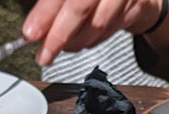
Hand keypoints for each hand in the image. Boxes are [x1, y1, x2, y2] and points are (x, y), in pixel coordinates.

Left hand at [23, 0, 168, 66]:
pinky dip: (95, 39)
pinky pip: (112, 30)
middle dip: (59, 37)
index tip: (30, 34)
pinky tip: (84, 39)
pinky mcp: (138, 6)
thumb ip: (53, 4)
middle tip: (45, 55)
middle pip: (79, 10)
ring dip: (76, 42)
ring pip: (98, 25)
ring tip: (62, 47)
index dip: (44, 15)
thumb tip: (35, 27)